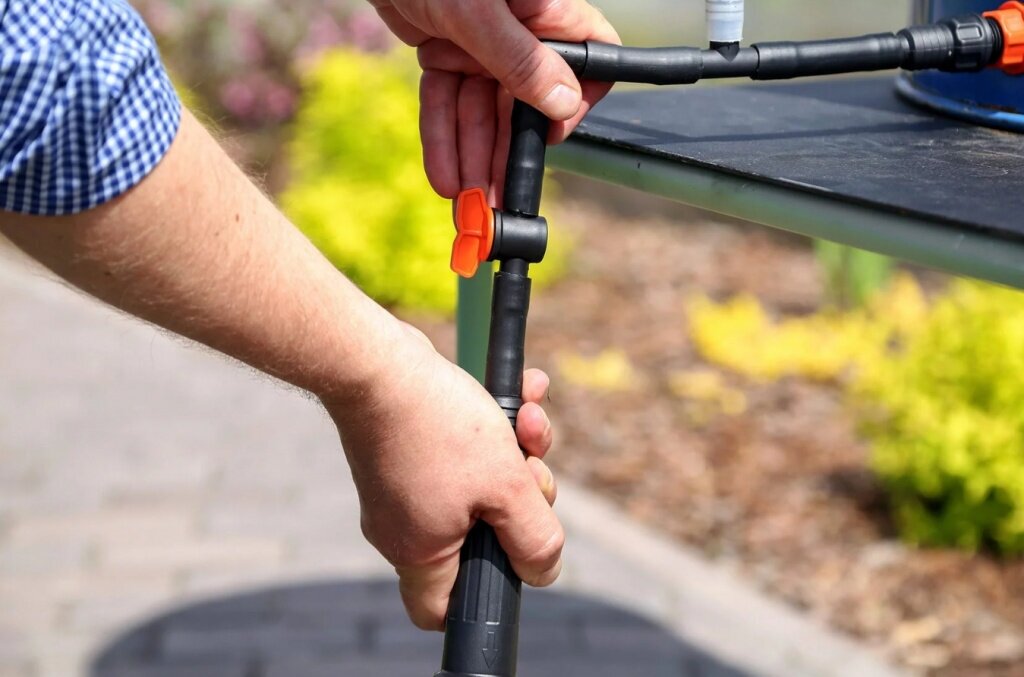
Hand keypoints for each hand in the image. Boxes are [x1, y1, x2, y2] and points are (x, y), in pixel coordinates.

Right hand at [323, 322, 559, 629]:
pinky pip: (463, 451)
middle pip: (480, 537)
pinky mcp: (406, 449)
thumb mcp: (505, 486)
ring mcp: (401, 486)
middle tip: (529, 465)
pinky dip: (494, 426)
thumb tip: (543, 571)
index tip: (512, 553)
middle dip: (521, 496)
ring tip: (528, 415)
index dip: (483, 593)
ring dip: (516, 451)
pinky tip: (524, 390)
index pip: (442, 609)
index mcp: (419, 551)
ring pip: (479, 485)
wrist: (377, 360)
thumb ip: (533, 537)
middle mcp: (403, 525)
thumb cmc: (438, 426)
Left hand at [368, 0, 619, 202]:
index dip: (572, 105)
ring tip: (466, 204)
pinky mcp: (446, 49)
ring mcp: (482, 41)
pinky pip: (447, 100)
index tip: (546, 138)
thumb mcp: (477, 12)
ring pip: (482, 111)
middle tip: (497, 203)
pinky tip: (443, 175)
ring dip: (472, 158)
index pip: (586, 62)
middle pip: (523, 103)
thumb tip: (564, 103)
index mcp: (545, 11)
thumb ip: (520, 59)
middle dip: (506, 154)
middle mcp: (520, 29)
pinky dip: (442, 136)